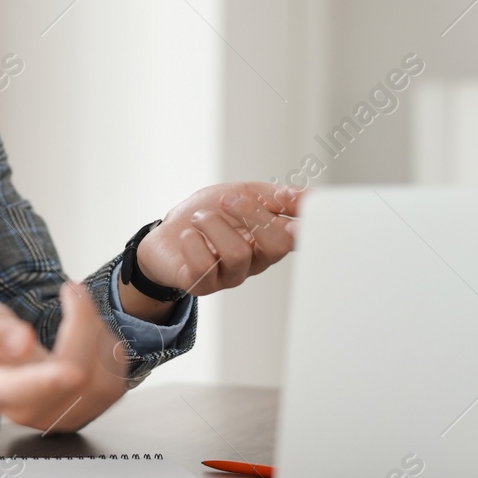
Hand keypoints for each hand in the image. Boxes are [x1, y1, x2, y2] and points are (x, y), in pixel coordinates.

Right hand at [0, 281, 127, 432]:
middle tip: (71, 289)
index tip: (72, 371)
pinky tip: (87, 335)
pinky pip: (114, 382)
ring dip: (97, 335)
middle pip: (76, 375)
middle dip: (82, 324)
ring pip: (102, 380)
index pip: (24, 392)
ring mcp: (60, 417)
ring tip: (76, 314)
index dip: (50, 382)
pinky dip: (108, 349)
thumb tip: (21, 340)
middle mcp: (30, 412)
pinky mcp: (87, 412)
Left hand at [132, 182, 303, 299]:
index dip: (305, 225)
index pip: (301, 237)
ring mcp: (230, 276)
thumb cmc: (209, 213)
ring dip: (213, 225)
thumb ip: (278, 196)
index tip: (291, 207)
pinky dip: (191, 241)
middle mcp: (256, 261)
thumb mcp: (246, 193)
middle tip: (227, 200)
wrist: (166, 231)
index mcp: (271, 238)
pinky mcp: (202, 284)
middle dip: (251, 213)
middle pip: (277, 245)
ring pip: (237, 254)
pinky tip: (187, 236)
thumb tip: (311, 197)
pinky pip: (203, 267)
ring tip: (199, 219)